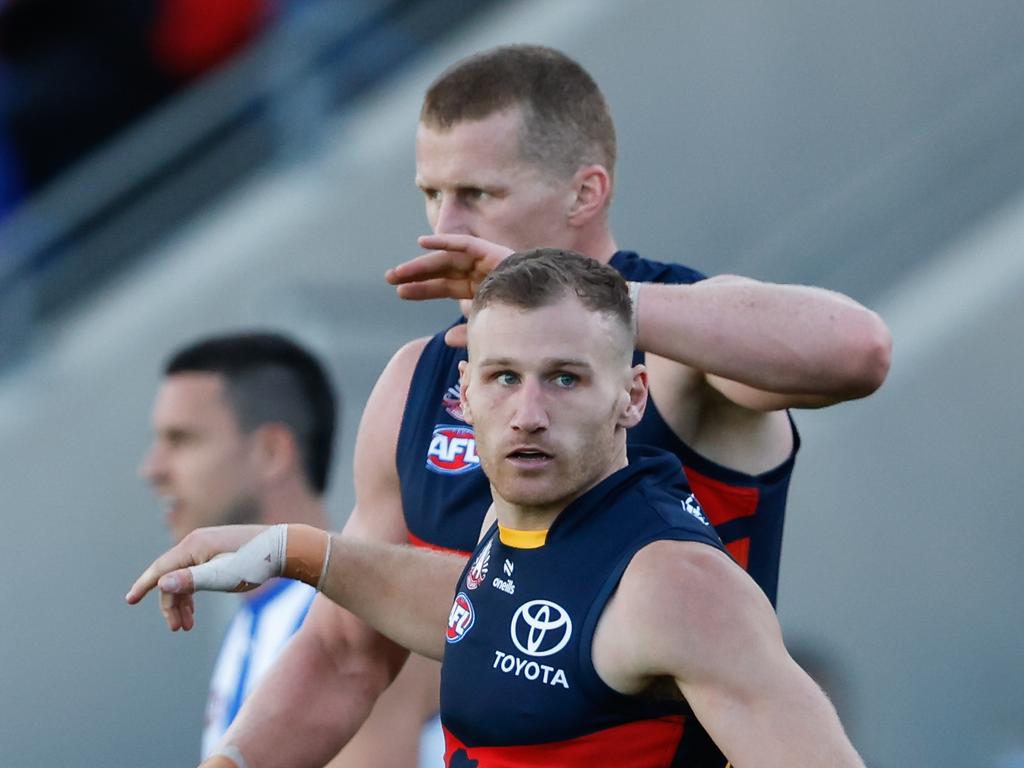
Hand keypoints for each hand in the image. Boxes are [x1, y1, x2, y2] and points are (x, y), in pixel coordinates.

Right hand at [125, 524, 268, 630]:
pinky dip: (194, 592)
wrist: (284, 549)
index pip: (160, 568)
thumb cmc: (253, 563)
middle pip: (172, 577)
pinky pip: (197, 573)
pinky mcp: (219, 551)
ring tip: (187, 626)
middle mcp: (197, 542)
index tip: (129, 601)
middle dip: (171, 604)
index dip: (143, 585)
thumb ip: (190, 580)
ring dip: (183, 602)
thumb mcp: (221, 576)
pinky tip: (196, 610)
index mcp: (193, 546)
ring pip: (184, 577)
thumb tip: (161, 582)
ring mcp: (208, 545)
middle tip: (178, 629)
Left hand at [385, 234, 513, 346]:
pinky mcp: (494, 252)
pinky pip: (465, 244)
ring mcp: (488, 262)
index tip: (401, 293)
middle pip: (443, 272)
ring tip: (398, 271)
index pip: (447, 287)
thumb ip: (468, 335)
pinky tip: (422, 243)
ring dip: (423, 263)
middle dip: (417, 275)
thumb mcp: (490, 332)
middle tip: (390, 279)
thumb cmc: (524, 326)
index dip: (423, 289)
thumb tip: (443, 339)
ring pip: (448, 260)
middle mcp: (482, 274)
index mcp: (481, 290)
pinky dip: (444, 242)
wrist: (549, 313)